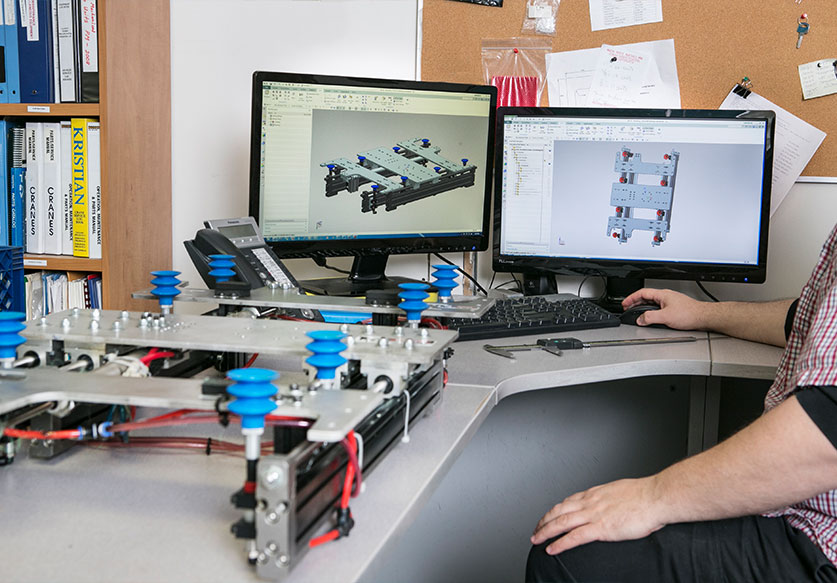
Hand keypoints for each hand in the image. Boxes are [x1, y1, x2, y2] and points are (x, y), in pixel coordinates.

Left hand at [530, 477, 666, 554]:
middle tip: (535, 529)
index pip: (568, 501)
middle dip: (544, 521)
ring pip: (561, 523)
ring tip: (536, 539)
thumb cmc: (645, 495)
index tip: (549, 516)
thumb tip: (610, 502)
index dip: (555, 510)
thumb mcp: (620, 491)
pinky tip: (552, 549)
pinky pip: (574, 537)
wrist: (656, 497)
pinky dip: (560, 543)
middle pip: (559, 511)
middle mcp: (590, 502)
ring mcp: (594, 515)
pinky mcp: (601, 528)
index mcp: (595, 493)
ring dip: (545, 531)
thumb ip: (610, 498)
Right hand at [622, 288, 707, 329]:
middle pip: (646, 297)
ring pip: (652, 302)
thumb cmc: (689, 314)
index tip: (624, 303)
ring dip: (643, 307)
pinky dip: (651, 311)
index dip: (631, 298)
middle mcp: (666, 296)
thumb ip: (650, 318)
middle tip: (628, 308)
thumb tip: (640, 319)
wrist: (703, 317)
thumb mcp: (665, 317)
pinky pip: (658, 307)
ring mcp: (670, 301)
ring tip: (637, 313)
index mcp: (662, 294)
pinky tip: (652, 317)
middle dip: (635, 303)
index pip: (642, 293)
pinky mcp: (674, 308)